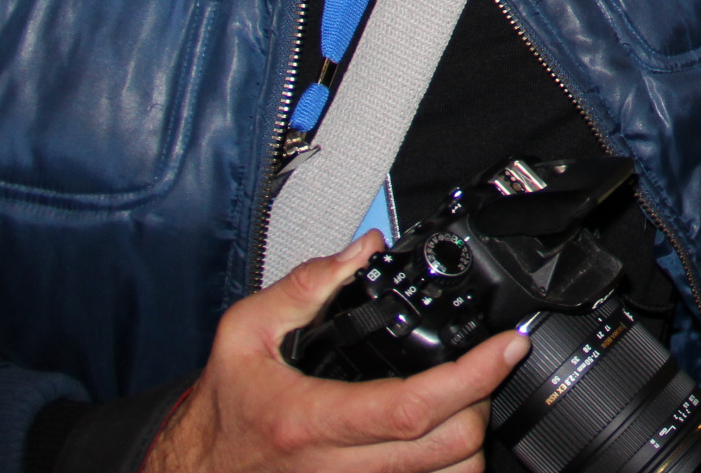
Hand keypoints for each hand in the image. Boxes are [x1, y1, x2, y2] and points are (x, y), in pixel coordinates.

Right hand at [141, 232, 528, 472]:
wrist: (193, 472)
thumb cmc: (223, 408)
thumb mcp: (245, 333)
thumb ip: (308, 285)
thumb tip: (365, 250)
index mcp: (310, 420)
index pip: (412, 407)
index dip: (473, 377)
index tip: (507, 347)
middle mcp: (333, 469)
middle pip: (446, 448)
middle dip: (482, 403)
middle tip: (487, 367)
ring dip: (469, 441)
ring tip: (467, 402)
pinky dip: (445, 468)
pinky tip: (442, 437)